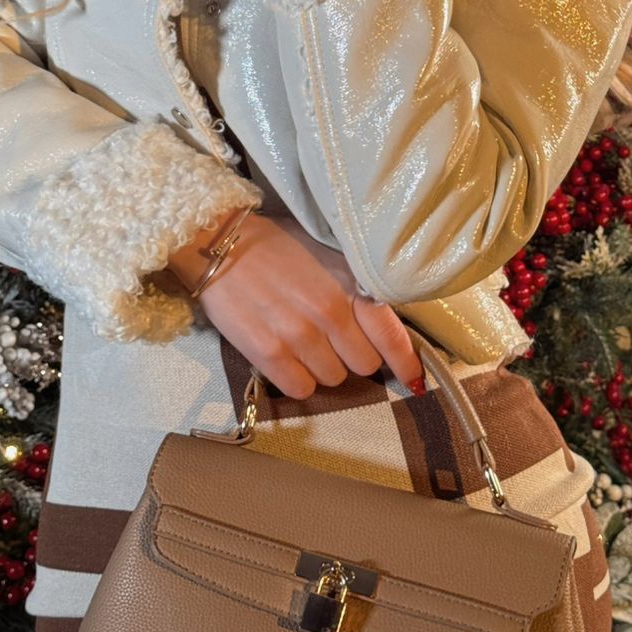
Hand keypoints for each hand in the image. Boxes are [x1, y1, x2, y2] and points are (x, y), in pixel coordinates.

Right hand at [176, 210, 425, 399]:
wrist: (219, 242)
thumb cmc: (275, 243)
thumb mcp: (327, 251)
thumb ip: (357, 283)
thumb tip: (383, 317)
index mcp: (348, 282)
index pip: (391, 335)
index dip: (405, 362)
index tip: (413, 377)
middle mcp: (328, 311)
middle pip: (364, 364)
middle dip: (352, 355)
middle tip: (333, 338)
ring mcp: (297, 334)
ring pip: (333, 379)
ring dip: (324, 366)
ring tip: (303, 340)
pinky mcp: (267, 353)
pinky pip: (300, 388)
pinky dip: (297, 377)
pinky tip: (286, 355)